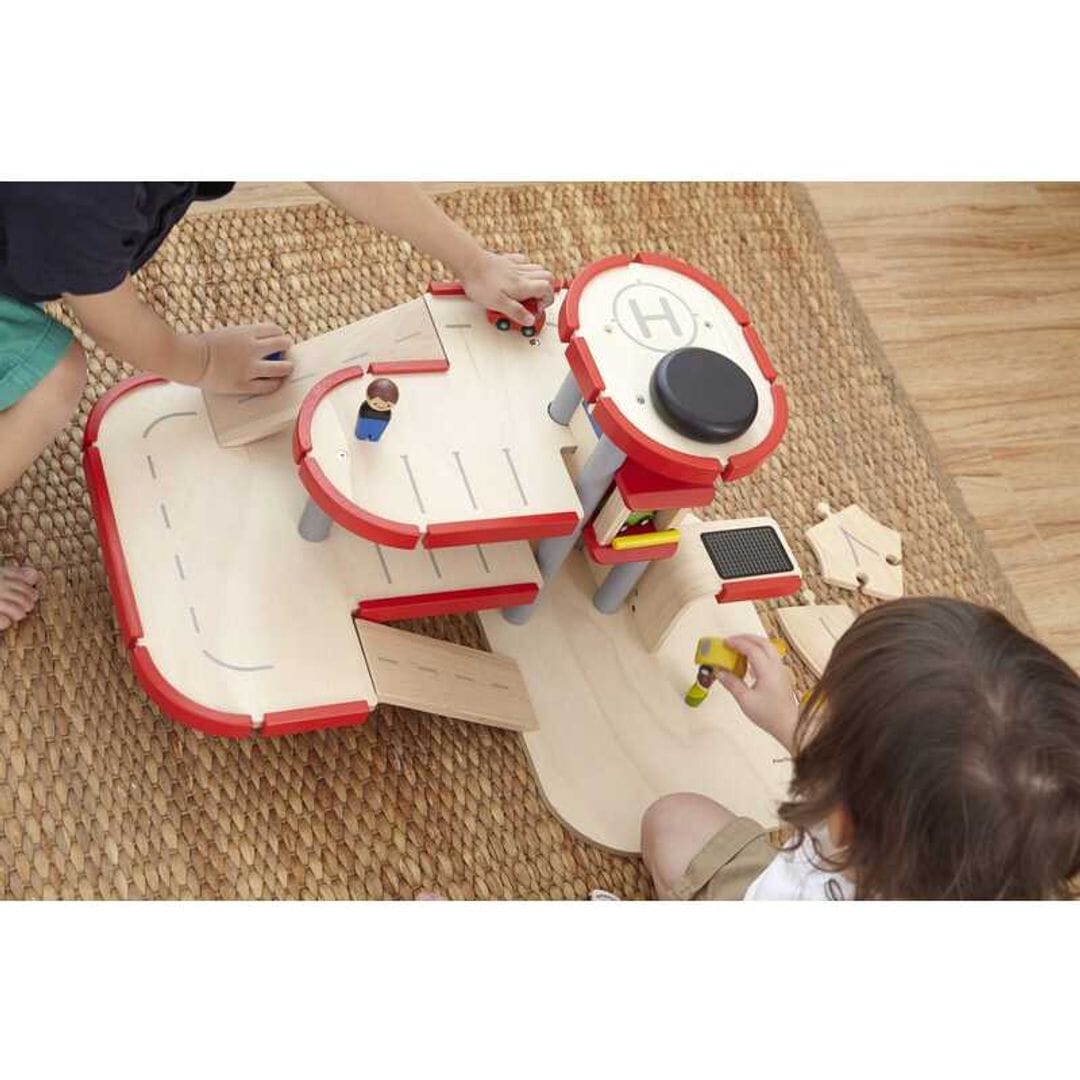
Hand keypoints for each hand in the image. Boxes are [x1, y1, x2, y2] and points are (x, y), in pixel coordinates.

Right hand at [182, 324, 294, 394]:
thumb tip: (257, 342)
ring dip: (287, 367)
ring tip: (285, 368)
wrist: (189, 359)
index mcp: (246, 333)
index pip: (275, 330)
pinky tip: (274, 382)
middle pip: (283, 344)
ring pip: (283, 367)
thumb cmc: (201, 345)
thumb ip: (243, 337)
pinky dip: (275, 383)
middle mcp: (252, 348)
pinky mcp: (245, 384)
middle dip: (286, 348)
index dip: (278, 335)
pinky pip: (269, 386)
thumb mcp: (226, 333)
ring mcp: (250, 367)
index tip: (277, 340)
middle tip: (284, 353)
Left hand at [460, 252, 554, 325]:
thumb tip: (530, 320)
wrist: (468, 263)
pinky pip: (522, 261)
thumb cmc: (480, 282)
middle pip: (547, 277)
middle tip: (534, 302)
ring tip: (527, 292)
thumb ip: (516, 312)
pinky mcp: (506, 260)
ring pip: (537, 268)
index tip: (535, 310)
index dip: (547, 300)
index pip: (548, 289)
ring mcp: (514, 266)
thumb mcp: (498, 304)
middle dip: (546, 290)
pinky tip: (518, 276)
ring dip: (537, 280)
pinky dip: (525, 269)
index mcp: (522, 285)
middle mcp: (521, 274)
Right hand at [714, 635, 798, 752]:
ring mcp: (781, 670)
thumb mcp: (745, 700)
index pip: (752, 649)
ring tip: (738, 648)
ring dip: (753, 644)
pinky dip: (758, 652)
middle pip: (763, 643)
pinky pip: (770, 656)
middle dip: (746, 638)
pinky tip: (748, 661)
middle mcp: (776, 666)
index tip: (725, 642)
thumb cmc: (769, 715)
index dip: (738, 643)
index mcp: (768, 671)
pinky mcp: (781, 675)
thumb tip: (719, 672)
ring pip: (768, 648)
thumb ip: (732, 683)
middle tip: (731, 641)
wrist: (789, 725)